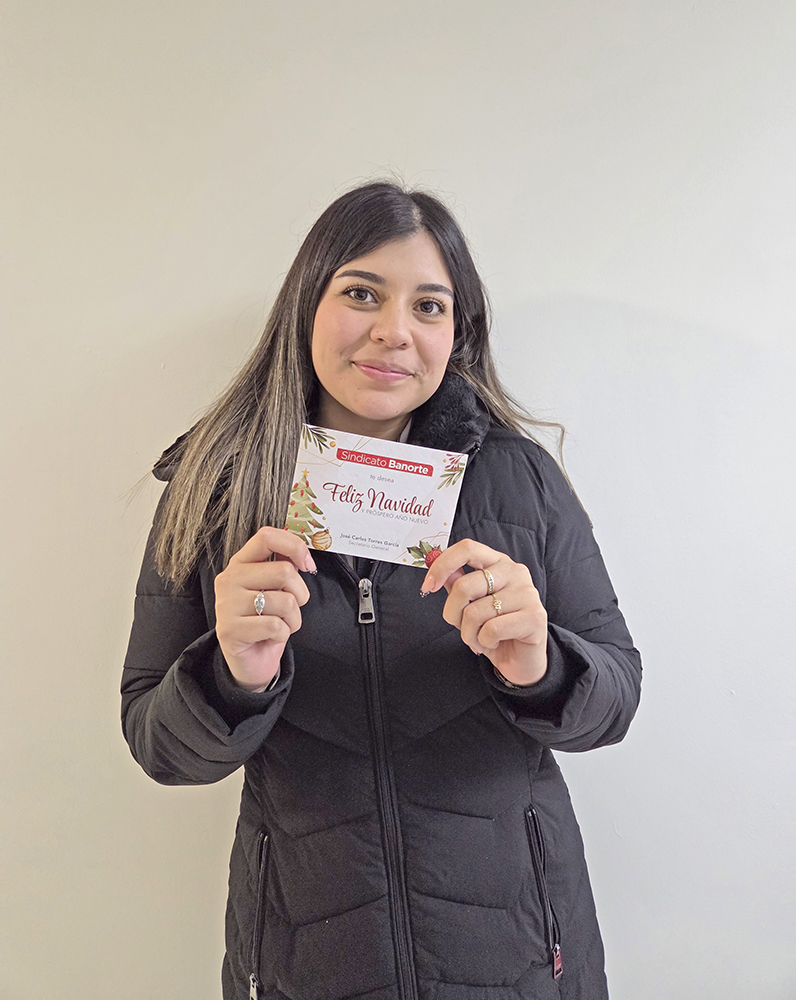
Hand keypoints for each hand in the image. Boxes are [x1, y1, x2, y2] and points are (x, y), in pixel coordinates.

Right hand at [214, 527, 315, 692]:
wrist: (250, 660)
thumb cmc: (265, 621)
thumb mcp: (274, 588)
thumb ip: (283, 566)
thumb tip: (302, 554)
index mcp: (240, 563)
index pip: (266, 536)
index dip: (294, 546)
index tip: (307, 564)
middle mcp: (229, 579)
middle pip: (284, 572)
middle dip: (300, 594)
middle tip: (291, 608)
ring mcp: (226, 605)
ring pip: (284, 601)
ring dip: (293, 619)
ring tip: (280, 625)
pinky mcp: (229, 630)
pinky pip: (276, 626)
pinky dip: (283, 634)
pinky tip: (270, 637)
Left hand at [420, 538, 547, 686]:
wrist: (521, 659)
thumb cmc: (495, 630)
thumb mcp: (470, 605)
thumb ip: (457, 584)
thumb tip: (438, 568)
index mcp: (498, 562)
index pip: (467, 548)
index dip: (442, 565)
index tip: (428, 586)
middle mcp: (515, 572)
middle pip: (465, 585)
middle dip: (452, 613)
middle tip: (460, 626)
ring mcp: (527, 593)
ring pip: (475, 612)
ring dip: (468, 634)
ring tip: (479, 639)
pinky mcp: (535, 617)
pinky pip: (491, 629)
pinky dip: (483, 642)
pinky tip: (493, 643)